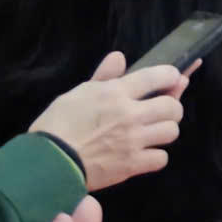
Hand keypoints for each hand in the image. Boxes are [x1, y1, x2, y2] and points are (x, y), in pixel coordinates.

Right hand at [29, 52, 188, 189]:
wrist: (47, 161)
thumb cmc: (58, 124)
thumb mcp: (78, 93)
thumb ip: (103, 76)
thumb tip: (119, 56)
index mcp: (116, 93)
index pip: (157, 77)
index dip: (170, 75)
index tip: (174, 78)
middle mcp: (130, 114)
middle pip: (172, 107)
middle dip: (171, 107)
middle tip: (162, 111)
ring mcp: (133, 140)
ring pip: (171, 132)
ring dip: (165, 131)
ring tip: (153, 132)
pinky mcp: (132, 164)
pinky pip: (161, 158)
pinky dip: (155, 157)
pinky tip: (145, 154)